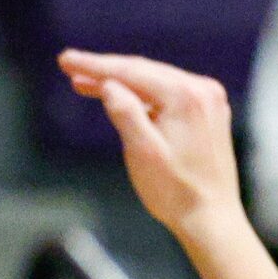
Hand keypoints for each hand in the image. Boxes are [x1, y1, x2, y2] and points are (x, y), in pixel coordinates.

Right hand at [58, 50, 244, 239]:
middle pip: (143, 71)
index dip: (94, 65)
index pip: (131, 71)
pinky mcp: (207, 112)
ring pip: (154, 80)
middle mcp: (202, 91)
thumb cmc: (176, 191)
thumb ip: (124, 112)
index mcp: (186, 97)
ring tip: (85, 83)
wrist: (211, 217)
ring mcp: (208, 100)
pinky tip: (121, 96)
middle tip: (70, 67)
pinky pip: (167, 92)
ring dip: (120, 81)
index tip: (66, 60)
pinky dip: (141, 92)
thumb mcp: (142, 152)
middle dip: (104, 70)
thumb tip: (108, 85)